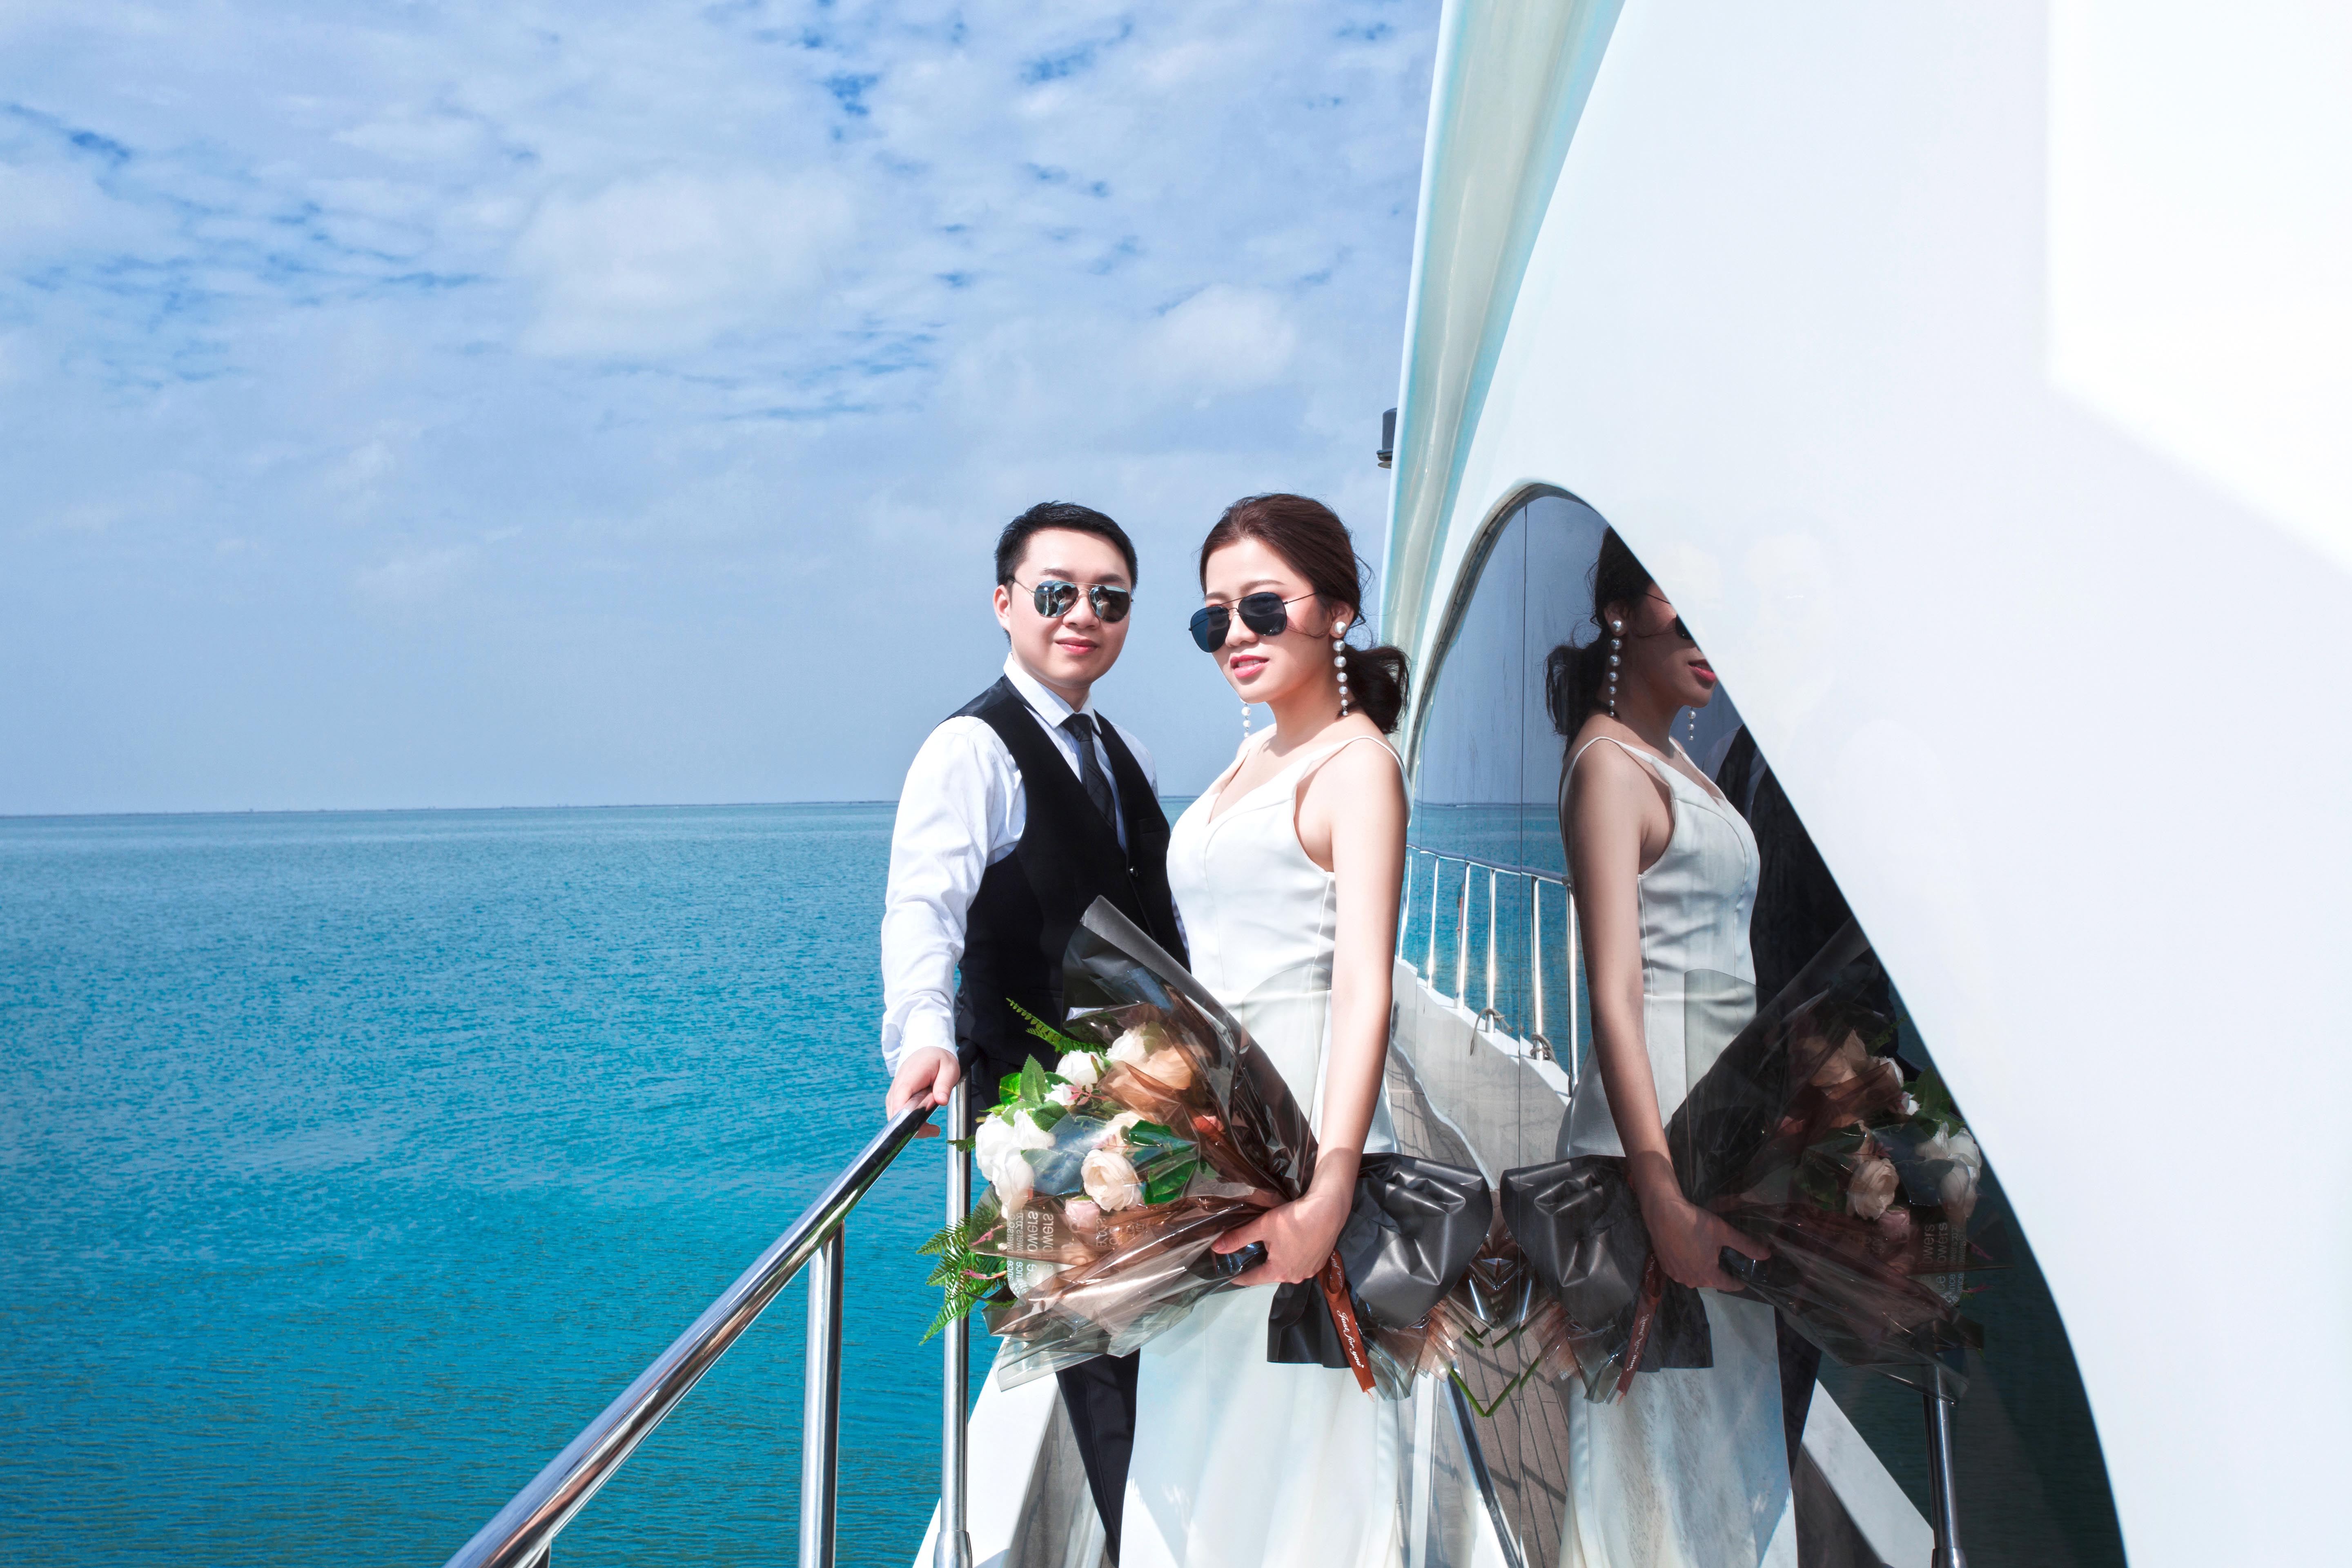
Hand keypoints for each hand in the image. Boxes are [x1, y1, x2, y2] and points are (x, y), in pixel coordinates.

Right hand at [885, 1047, 960, 1136]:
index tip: (921, 1128)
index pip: (899, 1103)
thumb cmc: (938, 1059)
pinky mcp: (895, 1097)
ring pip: (896, 1117)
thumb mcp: (949, 1068)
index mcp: (909, 1078)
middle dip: (913, 1127)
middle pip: (896, 1115)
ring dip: (913, 1126)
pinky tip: (925, 1122)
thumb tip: (941, 1101)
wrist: (928, 1050)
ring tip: (934, 1129)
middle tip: (935, 1130)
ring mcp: (894, 1093)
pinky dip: (910, 1121)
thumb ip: (944, 1085)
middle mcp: (897, 1087)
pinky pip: (898, 1114)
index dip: (906, 1119)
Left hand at [1212, 1186, 1348, 1287]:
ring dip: (1278, 1261)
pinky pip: (1301, 1263)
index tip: (1230, 1277)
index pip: (1253, 1279)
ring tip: (1271, 1248)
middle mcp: (1295, 1277)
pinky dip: (1293, 1257)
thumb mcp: (1263, 1227)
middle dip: (1260, 1265)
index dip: (1240, 1277)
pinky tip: (1291, 1244)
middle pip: (1271, 1273)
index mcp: (1278, 1272)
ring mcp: (1310, 1271)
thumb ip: (1239, 1238)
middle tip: (1249, 1255)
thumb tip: (1216, 1249)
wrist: (1328, 1210)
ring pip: (1287, 1268)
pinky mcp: (1321, 1262)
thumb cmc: (1293, 1219)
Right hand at [1641, 1190, 1766, 1291]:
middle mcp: (1691, 1281)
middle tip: (1723, 1257)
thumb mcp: (1724, 1232)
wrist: (1662, 1213)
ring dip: (1701, 1268)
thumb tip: (1767, 1255)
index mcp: (1708, 1275)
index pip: (1728, 1285)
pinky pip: (1681, 1270)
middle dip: (1718, 1271)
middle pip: (1711, 1280)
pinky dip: (1687, 1264)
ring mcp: (1676, 1275)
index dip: (1738, 1282)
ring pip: (1695, 1275)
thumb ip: (1746, 1245)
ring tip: (1704, 1253)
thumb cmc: (1695, 1223)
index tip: (1744, 1279)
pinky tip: (1688, 1251)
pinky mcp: (1664, 1267)